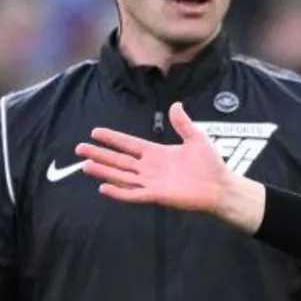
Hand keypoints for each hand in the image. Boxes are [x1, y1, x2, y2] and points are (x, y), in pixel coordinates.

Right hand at [78, 102, 233, 214]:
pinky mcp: (157, 195)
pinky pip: (133, 194)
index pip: (129, 144)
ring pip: (122, 176)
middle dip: (100, 154)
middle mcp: (150, 167)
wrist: (221, 186)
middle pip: (119, 160)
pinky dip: (119, 192)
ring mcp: (152, 182)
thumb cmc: (210, 164)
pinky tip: (104, 187)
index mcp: (157, 153)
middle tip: (80, 149)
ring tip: (86, 166)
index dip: (113, 139)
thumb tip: (176, 104)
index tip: (95, 132)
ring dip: (104, 171)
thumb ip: (182, 123)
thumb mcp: (196, 138)